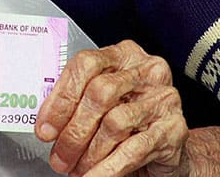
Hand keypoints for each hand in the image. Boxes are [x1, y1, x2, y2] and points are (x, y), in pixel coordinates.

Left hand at [35, 40, 187, 175]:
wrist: (170, 146)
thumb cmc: (131, 120)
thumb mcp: (103, 103)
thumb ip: (78, 101)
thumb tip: (46, 124)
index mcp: (124, 54)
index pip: (86, 65)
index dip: (60, 98)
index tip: (45, 128)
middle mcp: (147, 71)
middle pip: (99, 93)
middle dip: (73, 130)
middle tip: (59, 155)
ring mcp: (164, 98)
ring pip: (115, 123)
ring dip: (89, 152)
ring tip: (77, 168)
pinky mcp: (174, 128)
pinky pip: (133, 149)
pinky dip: (108, 168)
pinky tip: (93, 176)